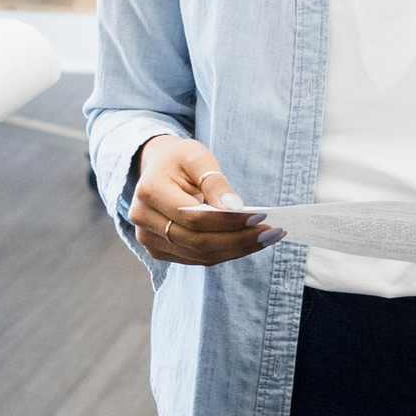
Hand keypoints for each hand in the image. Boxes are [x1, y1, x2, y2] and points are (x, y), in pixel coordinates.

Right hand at [128, 138, 273, 266]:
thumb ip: (215, 181)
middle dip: (238, 239)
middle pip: (196, 241)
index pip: (192, 216)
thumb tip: (235, 209)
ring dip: (237, 250)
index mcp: (149, 191)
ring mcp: (148, 239)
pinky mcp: (160, 250)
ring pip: (199, 255)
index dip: (227, 221)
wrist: (157, 169)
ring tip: (267, 239)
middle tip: (271, 233)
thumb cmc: (180, 159)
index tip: (260, 217)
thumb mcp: (198, 157)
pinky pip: (198, 258)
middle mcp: (143, 220)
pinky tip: (248, 244)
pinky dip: (226, 253)